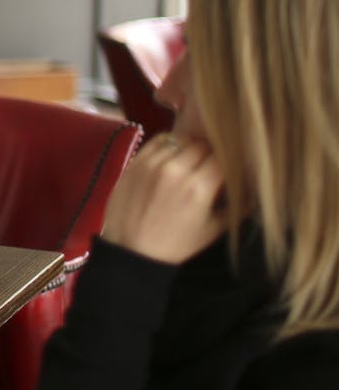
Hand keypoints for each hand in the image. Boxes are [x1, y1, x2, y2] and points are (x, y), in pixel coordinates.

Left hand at [100, 133, 226, 263]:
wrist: (131, 249)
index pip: (223, 158)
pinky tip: (172, 157)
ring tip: (190, 161)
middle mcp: (176, 171)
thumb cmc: (175, 244)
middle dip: (210, 154)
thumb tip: (258, 194)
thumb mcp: (213, 230)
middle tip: (209, 165)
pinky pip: (158, 141)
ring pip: (181, 140)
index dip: (228, 161)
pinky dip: (169, 145)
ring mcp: (153, 164)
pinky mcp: (136, 162)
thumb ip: (238, 208)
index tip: (229, 168)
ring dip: (189, 148)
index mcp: (198, 188)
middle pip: (203, 145)